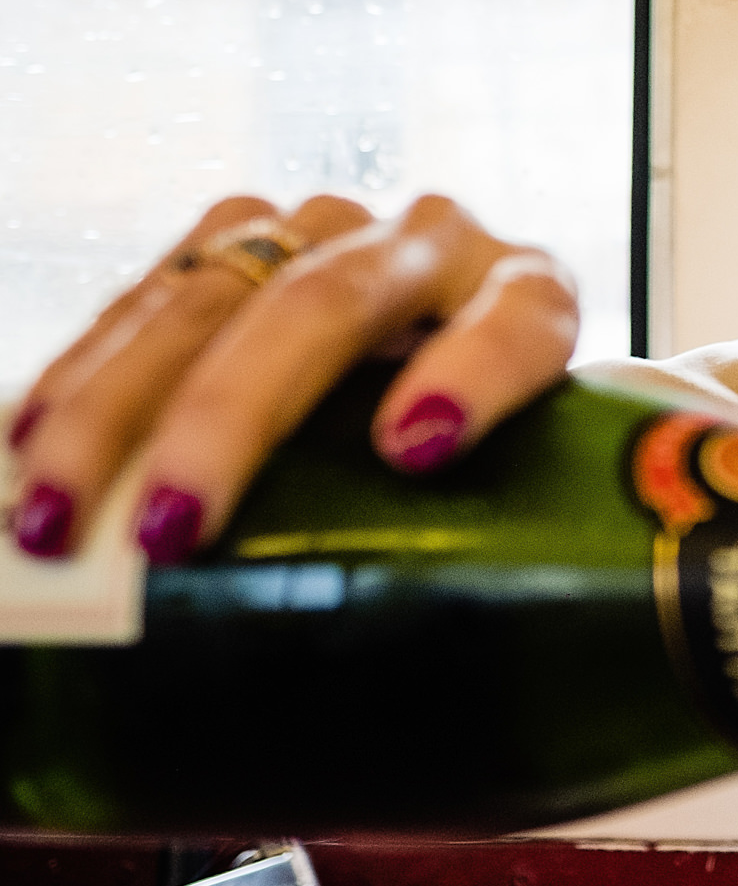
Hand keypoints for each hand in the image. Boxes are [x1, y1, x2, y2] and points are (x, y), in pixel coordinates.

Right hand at [8, 193, 577, 562]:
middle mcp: (436, 242)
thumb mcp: (538, 471)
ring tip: (59, 518)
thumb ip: (537, 522)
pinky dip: (86, 374)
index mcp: (534, 294)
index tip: (416, 448)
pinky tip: (31, 445)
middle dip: (233, 416)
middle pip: (330, 304)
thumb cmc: (508, 441)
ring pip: (214, 293)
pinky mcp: (247, 234)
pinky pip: (153, 291)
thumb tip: (518, 657)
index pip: (521, 319)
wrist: (473, 343)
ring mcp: (332, 228)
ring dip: (119, 408)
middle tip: (172, 528)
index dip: (471, 374)